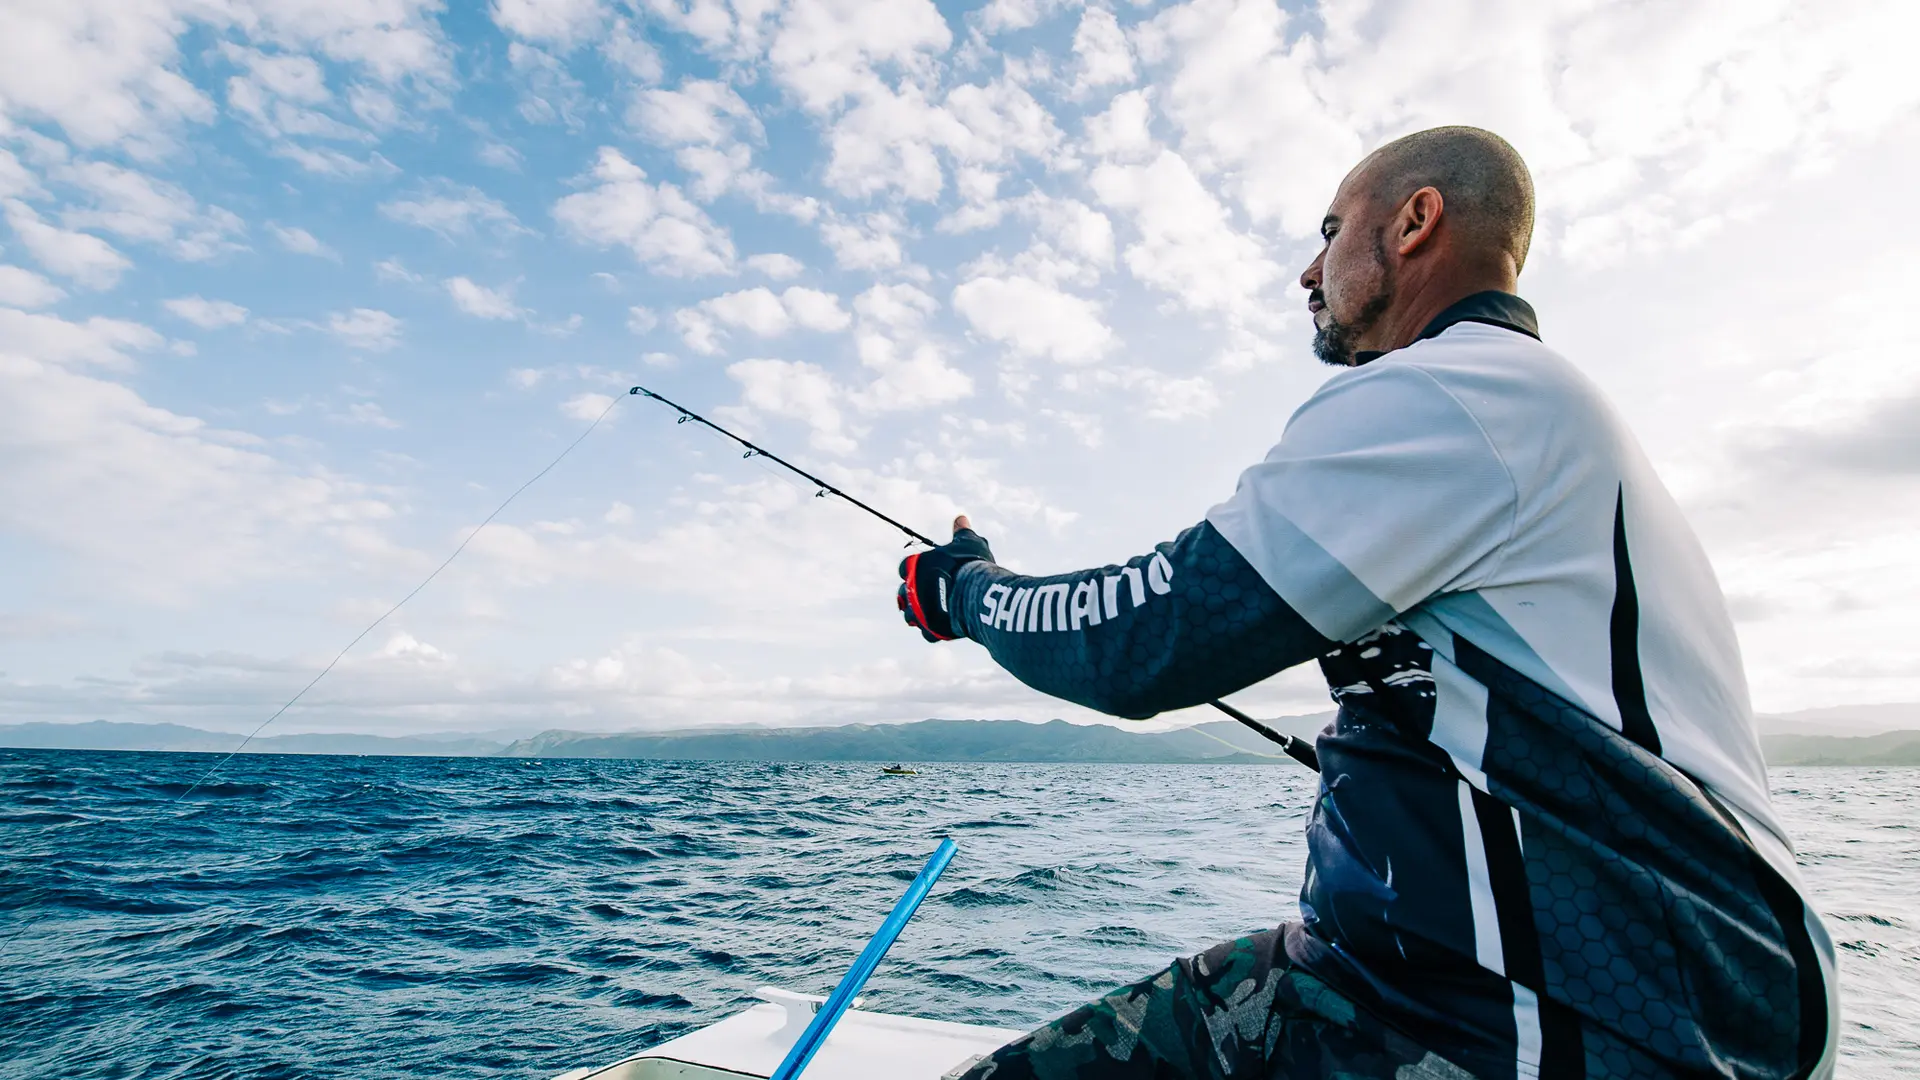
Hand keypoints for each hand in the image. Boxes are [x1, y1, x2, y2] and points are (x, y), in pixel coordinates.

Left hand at [897, 515, 995, 641]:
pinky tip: (944, 626)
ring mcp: (918, 610)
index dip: (915, 570)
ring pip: (910, 614)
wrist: (975, 593)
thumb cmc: (970, 565)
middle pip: (903, 592)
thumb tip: (961, 518)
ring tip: (933, 612)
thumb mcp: (969, 543)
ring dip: (919, 613)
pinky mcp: (929, 628)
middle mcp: (911, 588)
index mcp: (916, 566)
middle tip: (928, 594)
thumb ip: (962, 532)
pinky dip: (934, 630)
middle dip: (913, 593)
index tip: (928, 572)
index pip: (905, 568)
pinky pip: (927, 632)